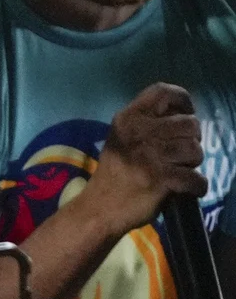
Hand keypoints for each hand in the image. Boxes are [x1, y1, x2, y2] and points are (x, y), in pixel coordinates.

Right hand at [85, 84, 206, 234]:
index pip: (163, 92)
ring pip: (195, 150)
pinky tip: (185, 188)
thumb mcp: (123, 137)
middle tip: (181, 153)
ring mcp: (150, 156)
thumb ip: (147, 123)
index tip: (184, 115)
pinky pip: (197, 179)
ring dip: (194, 164)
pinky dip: (196, 186)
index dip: (183, 101)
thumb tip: (181, 114)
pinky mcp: (161, 180)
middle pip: (189, 123)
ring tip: (181, 169)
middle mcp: (139, 132)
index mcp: (129, 118)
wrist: (101, 206)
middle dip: (192, 140)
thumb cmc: (116, 171)